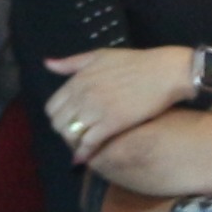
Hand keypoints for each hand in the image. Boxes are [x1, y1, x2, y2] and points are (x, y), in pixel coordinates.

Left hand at [42, 47, 201, 164]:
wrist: (164, 72)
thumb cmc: (135, 62)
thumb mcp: (99, 56)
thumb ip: (71, 63)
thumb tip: (47, 64)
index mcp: (77, 80)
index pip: (52, 107)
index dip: (58, 117)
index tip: (70, 121)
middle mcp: (82, 96)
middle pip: (58, 123)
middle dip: (65, 132)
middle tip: (78, 135)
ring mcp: (96, 110)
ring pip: (71, 135)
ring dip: (75, 143)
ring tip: (85, 145)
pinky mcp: (112, 124)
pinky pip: (89, 143)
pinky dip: (86, 152)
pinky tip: (89, 155)